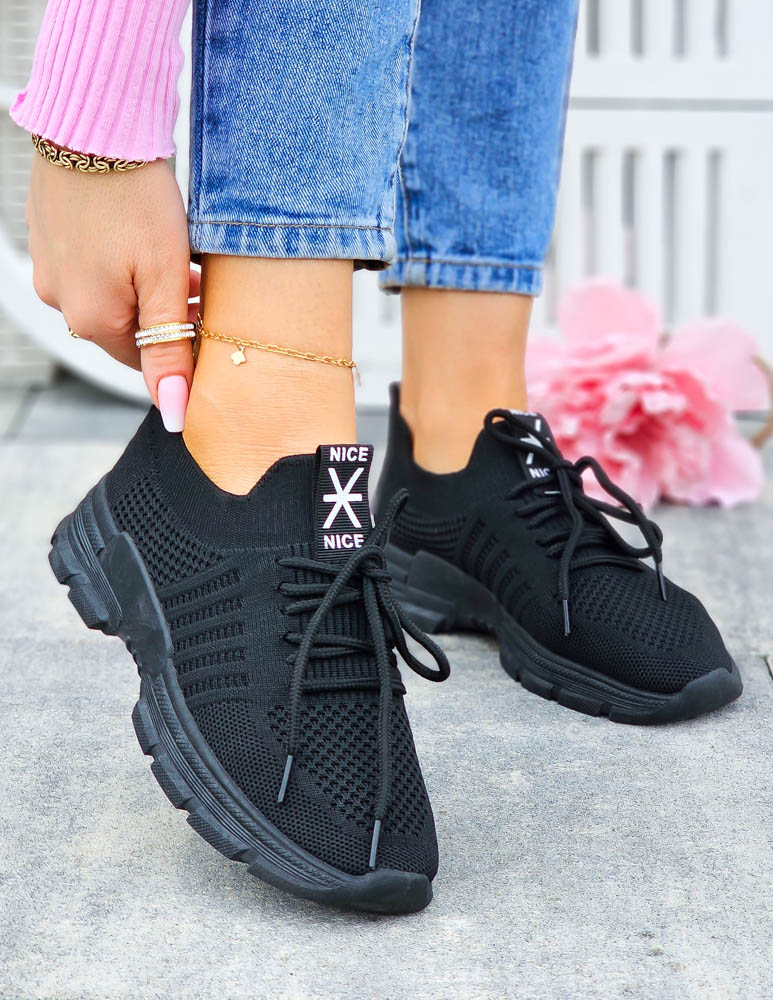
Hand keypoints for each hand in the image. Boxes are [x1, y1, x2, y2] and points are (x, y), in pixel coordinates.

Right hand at [27, 153, 197, 428]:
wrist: (94, 122)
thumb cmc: (138, 200)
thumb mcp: (167, 282)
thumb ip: (169, 351)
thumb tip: (173, 412)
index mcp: (93, 322)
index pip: (147, 363)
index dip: (184, 348)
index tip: (213, 324)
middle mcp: (62, 302)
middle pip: (129, 331)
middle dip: (168, 317)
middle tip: (202, 288)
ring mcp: (50, 269)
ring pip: (112, 298)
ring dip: (147, 290)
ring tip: (180, 261)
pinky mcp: (49, 238)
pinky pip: (92, 268)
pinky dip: (121, 264)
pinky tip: (142, 238)